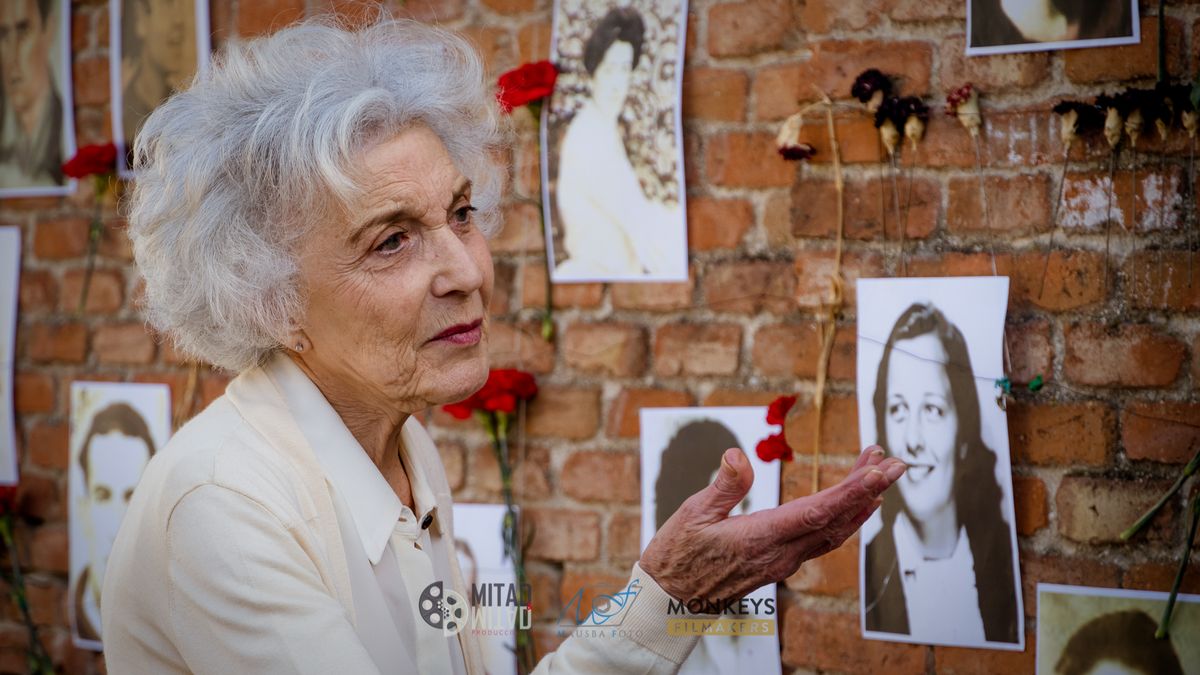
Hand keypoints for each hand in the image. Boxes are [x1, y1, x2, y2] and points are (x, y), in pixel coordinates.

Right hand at [639, 445, 904, 602]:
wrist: (670, 601)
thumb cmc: (677, 556)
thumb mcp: (692, 514)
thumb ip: (723, 485)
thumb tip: (738, 454)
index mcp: (760, 538)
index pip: (817, 512)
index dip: (851, 491)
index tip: (878, 472)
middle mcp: (781, 554)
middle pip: (835, 520)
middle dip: (869, 490)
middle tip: (896, 463)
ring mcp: (783, 561)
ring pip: (833, 531)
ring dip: (859, 502)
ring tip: (878, 472)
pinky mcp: (780, 563)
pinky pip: (822, 540)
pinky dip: (843, 518)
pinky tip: (852, 505)